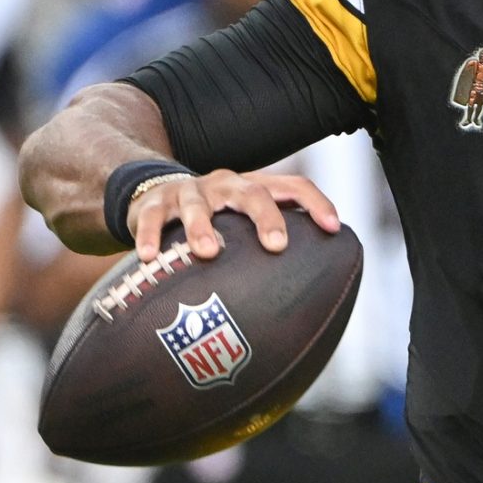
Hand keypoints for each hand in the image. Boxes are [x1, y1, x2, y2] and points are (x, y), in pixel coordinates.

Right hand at [127, 168, 338, 261]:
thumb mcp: (239, 222)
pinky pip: (150, 218)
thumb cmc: (210, 219)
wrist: (151, 192)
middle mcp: (225, 184)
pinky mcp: (152, 203)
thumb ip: (265, 247)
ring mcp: (189, 192)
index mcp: (252, 188)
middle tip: (276, 245)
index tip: (333, 228)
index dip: (315, 203)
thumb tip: (306, 298)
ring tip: (208, 252)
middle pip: (251, 192)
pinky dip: (149, 236)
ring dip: (202, 227)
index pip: (293, 186)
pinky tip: (148, 258)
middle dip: (266, 217)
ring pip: (197, 204)